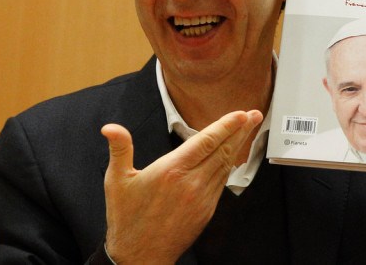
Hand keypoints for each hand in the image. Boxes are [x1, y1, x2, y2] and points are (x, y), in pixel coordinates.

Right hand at [101, 110, 262, 263]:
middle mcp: (191, 182)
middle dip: (241, 130)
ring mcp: (202, 197)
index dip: (226, 125)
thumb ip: (120, 149)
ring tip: (248, 129)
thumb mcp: (117, 181)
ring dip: (239, 145)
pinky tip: (233, 156)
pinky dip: (230, 164)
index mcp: (172, 170)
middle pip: (222, 149)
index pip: (206, 141)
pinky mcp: (206, 209)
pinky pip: (222, 181)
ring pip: (226, 165)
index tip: (241, 113)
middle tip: (255, 114)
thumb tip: (110, 128)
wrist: (140, 256)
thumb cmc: (127, 218)